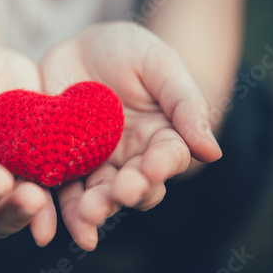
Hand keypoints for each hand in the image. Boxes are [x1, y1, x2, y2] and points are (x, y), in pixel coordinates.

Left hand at [40, 22, 222, 250]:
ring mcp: (94, 163)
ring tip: (89, 214)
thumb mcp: (160, 65)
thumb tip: (212, 152)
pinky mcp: (62, 162)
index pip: (167, 157)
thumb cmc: (127, 50)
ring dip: (94, 208)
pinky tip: (60, 225)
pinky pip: (61, 187)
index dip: (162, 165)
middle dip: (128, 192)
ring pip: (97, 193)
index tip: (153, 168)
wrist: (79, 47)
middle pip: (133, 185)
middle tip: (120, 193)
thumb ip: (184, 104)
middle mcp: (130, 158)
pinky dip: (61, 208)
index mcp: (159, 137)